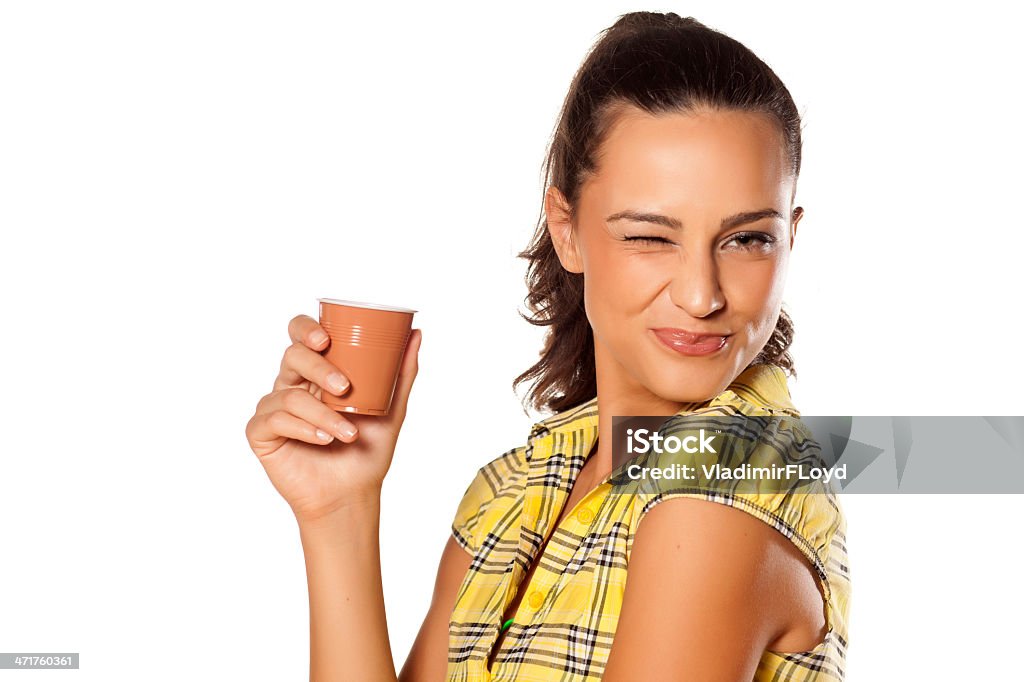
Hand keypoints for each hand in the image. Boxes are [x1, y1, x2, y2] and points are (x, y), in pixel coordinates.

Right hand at [245, 314, 421, 522]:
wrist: (352, 494)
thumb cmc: (367, 450)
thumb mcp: (392, 408)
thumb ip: (401, 371)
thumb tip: (416, 332)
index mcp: (317, 371)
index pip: (302, 334)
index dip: (306, 328)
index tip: (326, 339)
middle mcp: (292, 385)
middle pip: (292, 356)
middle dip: (318, 368)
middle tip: (344, 387)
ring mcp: (274, 408)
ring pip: (288, 394)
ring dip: (322, 414)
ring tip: (348, 434)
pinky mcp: (262, 434)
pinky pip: (274, 420)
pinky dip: (302, 429)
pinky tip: (322, 441)